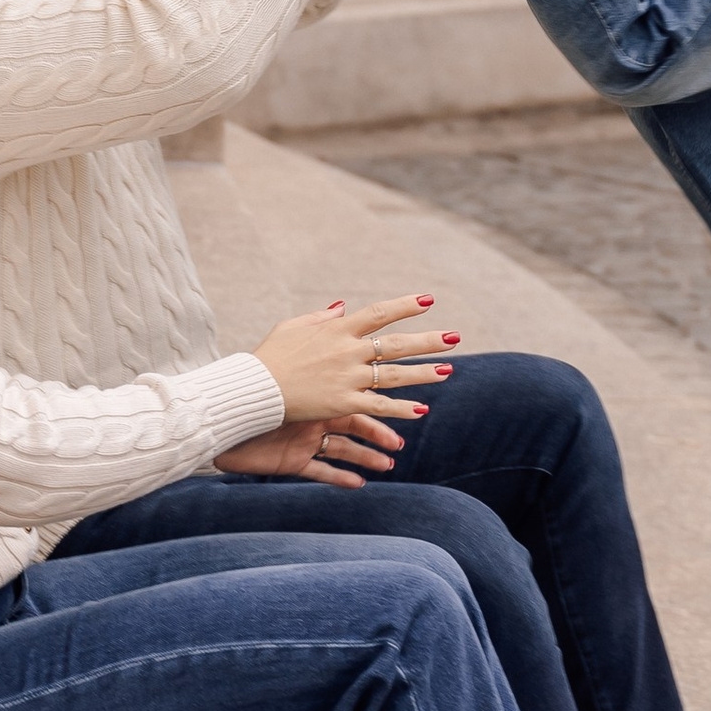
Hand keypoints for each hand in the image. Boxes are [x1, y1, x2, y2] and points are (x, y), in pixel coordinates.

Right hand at [225, 292, 458, 489]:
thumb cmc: (269, 356)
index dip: (405, 305)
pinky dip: (401, 409)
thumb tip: (343, 305)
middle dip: (428, 341)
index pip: (379, 313)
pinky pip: (378, 407)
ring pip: (394, 375)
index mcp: (337, 329)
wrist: (255, 388)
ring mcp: (348, 378)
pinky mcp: (343, 403)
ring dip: (423, 373)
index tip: (428, 300)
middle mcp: (348, 351)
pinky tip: (421, 410)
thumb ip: (321, 317)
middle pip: (396, 343)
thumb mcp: (293, 327)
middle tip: (455, 338)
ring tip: (449, 372)